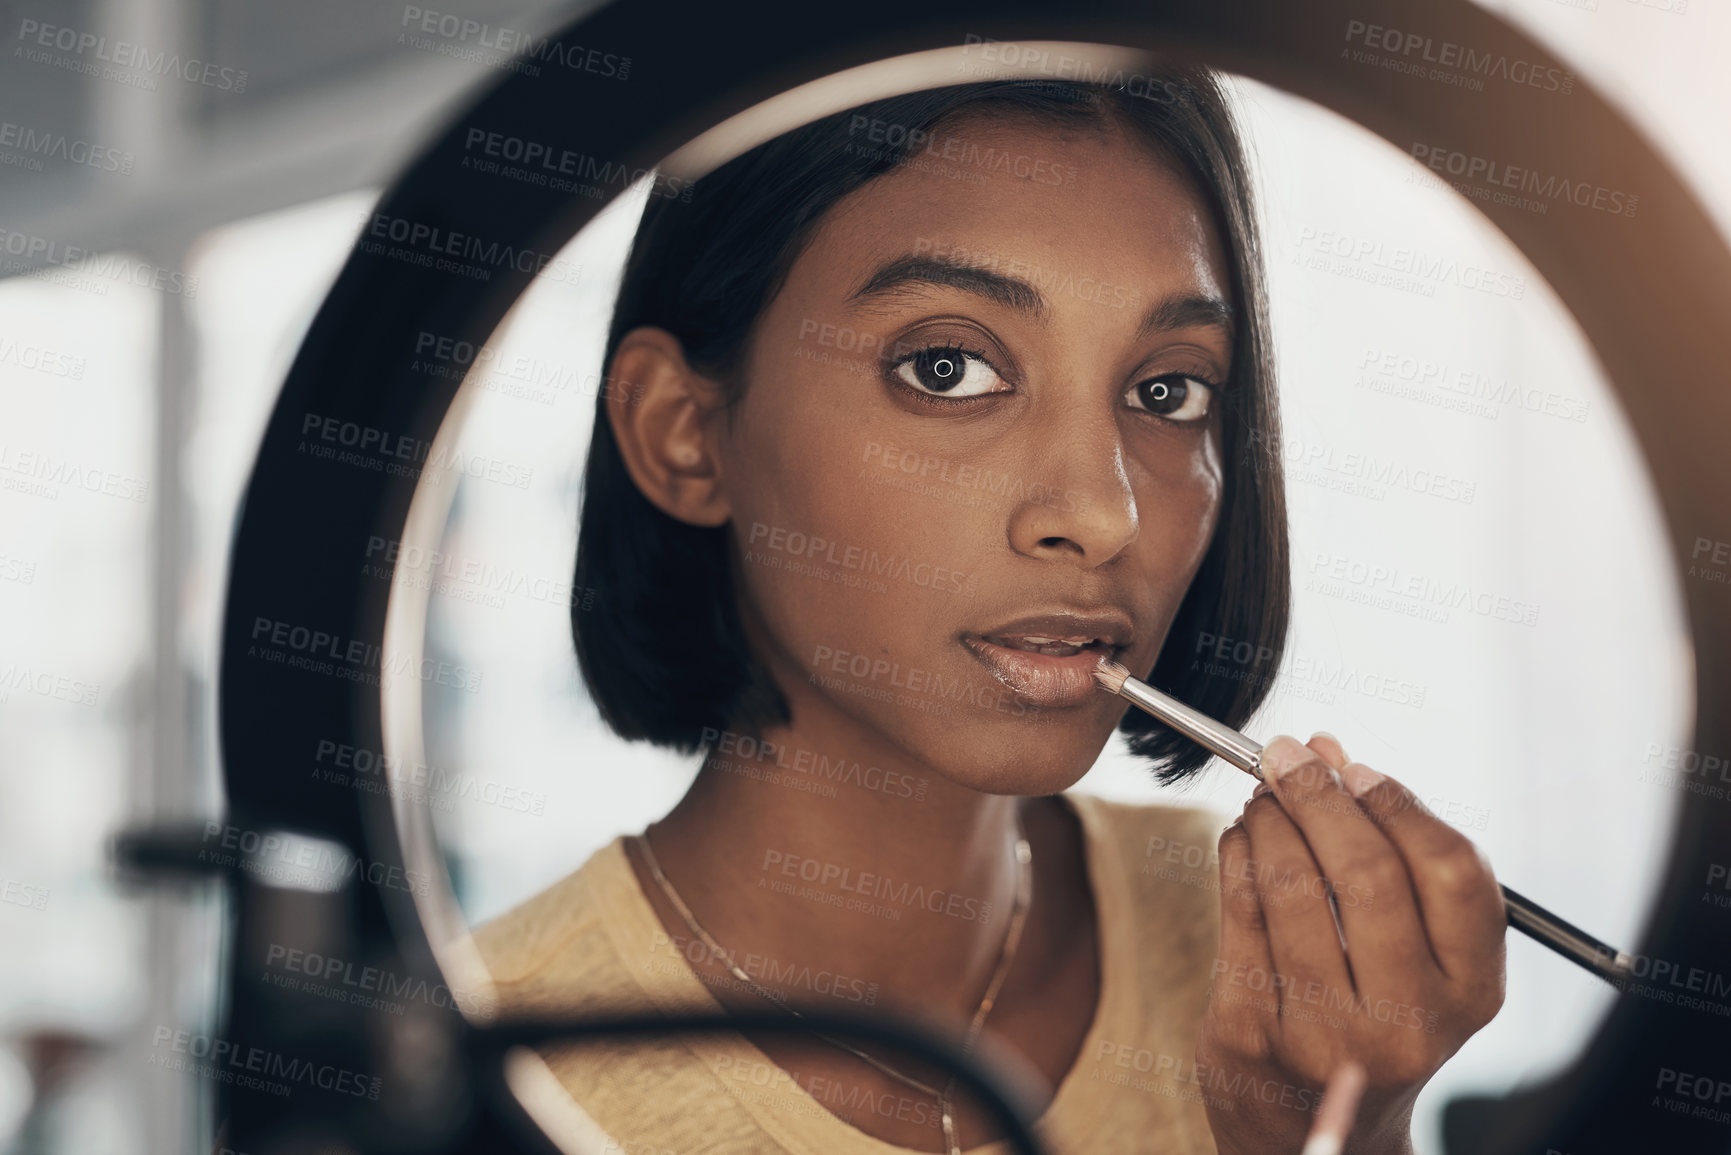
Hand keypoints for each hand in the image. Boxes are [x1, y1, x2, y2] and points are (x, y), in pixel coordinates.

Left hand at [1198, 733, 1506, 1154]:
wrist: (1310, 1127)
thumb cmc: (1369, 1015)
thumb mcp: (1412, 957)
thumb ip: (1387, 857)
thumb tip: (1330, 752)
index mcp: (1470, 991)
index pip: (1453, 872)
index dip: (1401, 804)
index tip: (1356, 768)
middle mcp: (1409, 1020)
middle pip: (1368, 872)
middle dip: (1319, 796)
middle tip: (1287, 753)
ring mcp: (1328, 1032)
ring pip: (1293, 887)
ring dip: (1270, 820)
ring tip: (1262, 796)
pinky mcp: (1255, 1033)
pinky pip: (1240, 916)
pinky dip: (1236, 858)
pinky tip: (1239, 838)